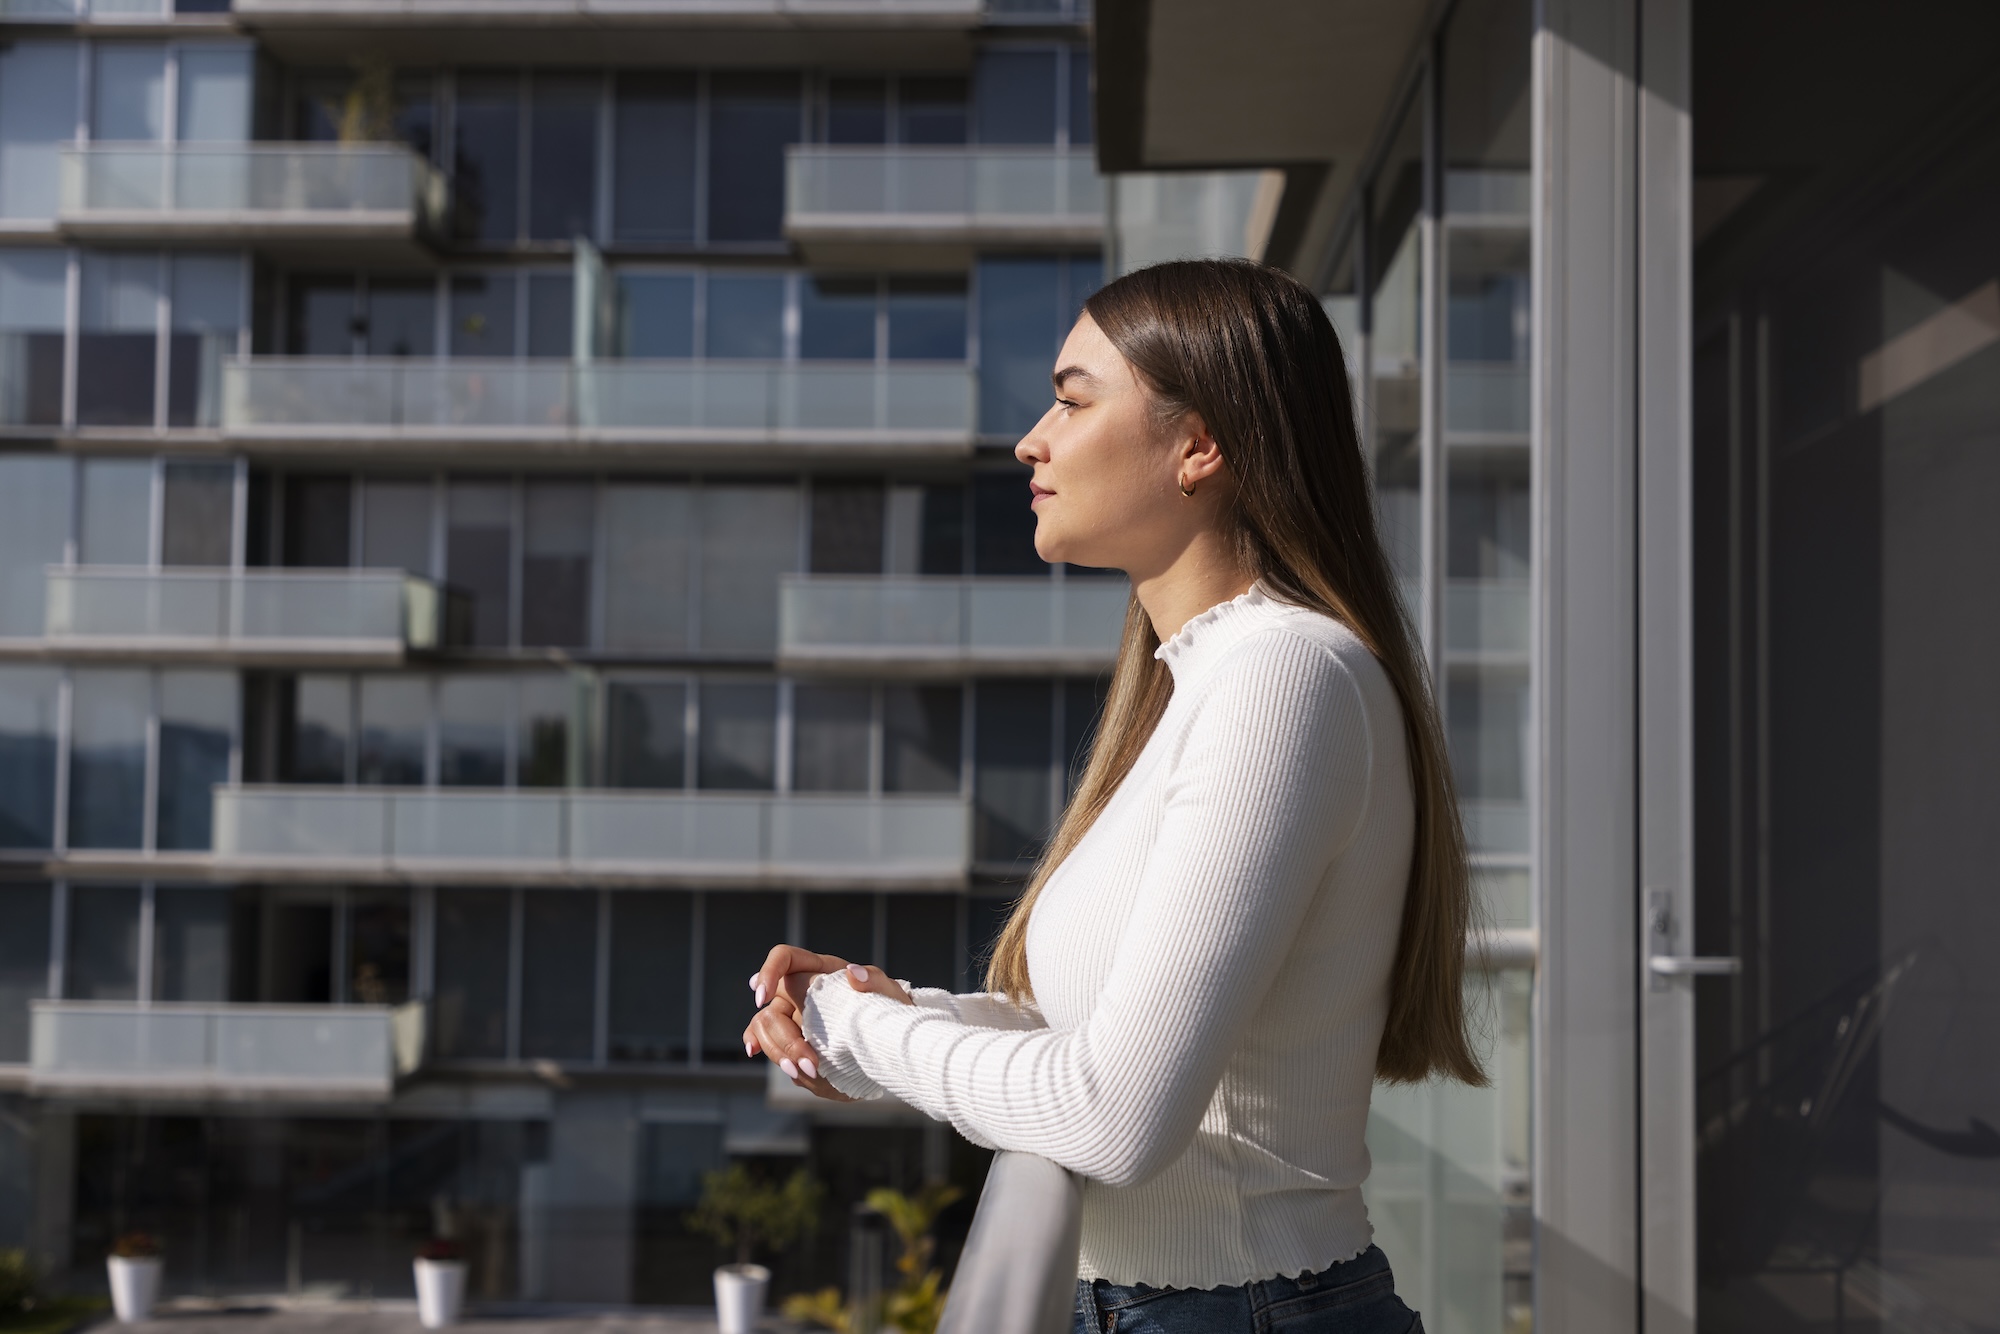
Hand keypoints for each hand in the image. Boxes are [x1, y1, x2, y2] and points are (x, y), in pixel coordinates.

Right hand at [743, 951, 915, 1101]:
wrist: (890, 1049)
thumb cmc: (889, 1013)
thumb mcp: (890, 995)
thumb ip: (874, 981)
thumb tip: (853, 972)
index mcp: (820, 972)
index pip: (783, 958)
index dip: (768, 972)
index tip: (762, 997)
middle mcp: (800, 993)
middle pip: (771, 1008)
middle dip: (785, 1039)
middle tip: (811, 1064)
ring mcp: (793, 1018)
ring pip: (764, 1029)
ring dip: (780, 1053)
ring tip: (807, 1073)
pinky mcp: (792, 1042)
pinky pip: (767, 1045)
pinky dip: (769, 1053)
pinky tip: (766, 1058)